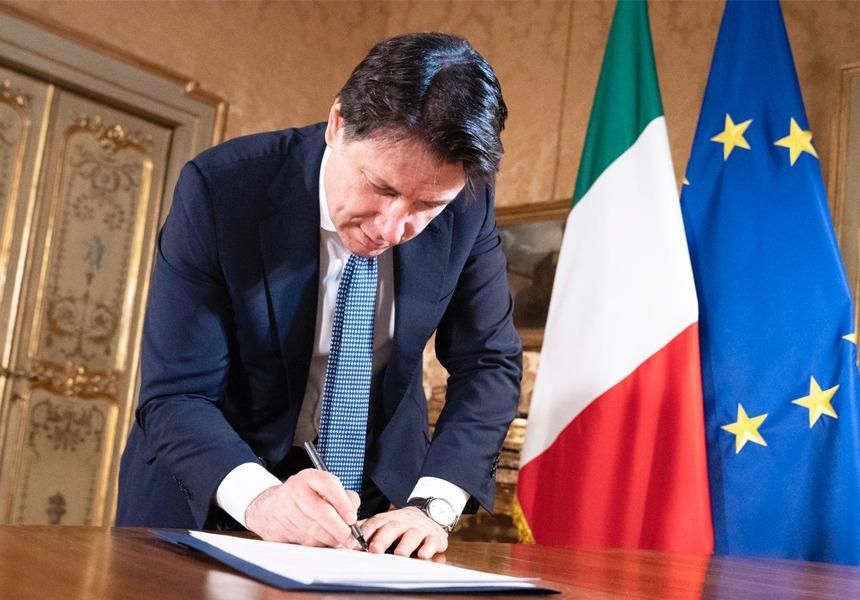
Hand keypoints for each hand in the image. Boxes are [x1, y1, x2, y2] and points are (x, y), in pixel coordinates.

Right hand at [244, 468, 360, 547]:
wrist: (272, 507)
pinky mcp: (280, 527)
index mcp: (309, 477)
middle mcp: (295, 490)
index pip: (330, 486)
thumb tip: (354, 509)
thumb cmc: (306, 497)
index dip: (343, 504)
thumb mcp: (324, 489)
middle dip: (340, 529)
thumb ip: (344, 496)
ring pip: (314, 530)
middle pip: (322, 512)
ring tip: (340, 541)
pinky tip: (323, 541)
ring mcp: (286, 509)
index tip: (352, 519)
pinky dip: (318, 544)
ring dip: (330, 539)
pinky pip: (304, 540)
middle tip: (351, 538)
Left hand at [360, 506, 447, 558]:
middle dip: (383, 538)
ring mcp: (419, 528)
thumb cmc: (400, 525)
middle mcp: (403, 521)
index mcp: (388, 519)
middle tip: (375, 549)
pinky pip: (432, 541)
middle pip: (392, 527)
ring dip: (406, 544)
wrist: (429, 514)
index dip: (366, 532)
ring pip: (413, 534)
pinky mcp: (434, 536)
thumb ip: (366, 530)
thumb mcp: (384, 524)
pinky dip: (428, 548)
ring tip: (400, 554)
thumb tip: (342, 539)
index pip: (375, 522)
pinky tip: (424, 554)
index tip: (355, 543)